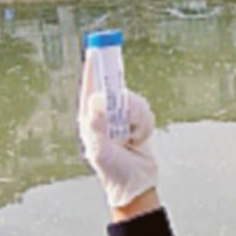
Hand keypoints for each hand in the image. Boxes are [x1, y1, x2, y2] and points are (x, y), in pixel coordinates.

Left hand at [77, 60, 157, 210]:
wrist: (136, 184)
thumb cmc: (114, 171)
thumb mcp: (100, 150)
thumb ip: (97, 125)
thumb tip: (96, 101)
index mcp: (90, 119)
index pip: (90, 87)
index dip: (93, 69)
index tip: (96, 51)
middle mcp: (104, 115)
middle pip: (116, 91)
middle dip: (126, 106)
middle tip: (127, 125)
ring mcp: (121, 118)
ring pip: (134, 100)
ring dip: (138, 119)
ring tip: (133, 137)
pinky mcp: (137, 122)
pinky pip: (146, 111)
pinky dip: (146, 124)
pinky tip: (140, 139)